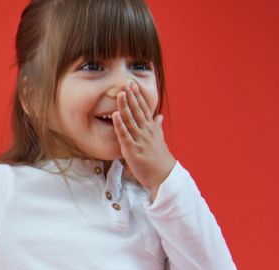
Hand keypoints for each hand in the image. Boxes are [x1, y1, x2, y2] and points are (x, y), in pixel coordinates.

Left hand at [113, 82, 175, 200]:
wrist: (163, 176)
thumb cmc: (160, 160)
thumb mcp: (159, 140)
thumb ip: (157, 127)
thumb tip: (160, 117)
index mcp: (151, 129)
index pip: (144, 109)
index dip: (138, 97)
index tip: (133, 85)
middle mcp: (146, 132)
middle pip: (137, 111)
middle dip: (131, 97)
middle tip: (125, 83)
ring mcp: (139, 140)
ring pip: (131, 120)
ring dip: (125, 106)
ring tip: (119, 94)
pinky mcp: (133, 150)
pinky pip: (125, 135)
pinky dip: (120, 125)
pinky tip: (115, 115)